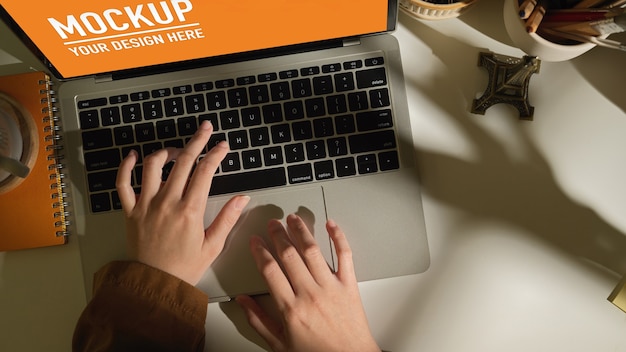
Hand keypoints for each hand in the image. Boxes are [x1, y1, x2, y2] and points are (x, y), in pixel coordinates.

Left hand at [116, 120, 249, 284]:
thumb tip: (242, 198)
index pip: (205, 172)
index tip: (223, 146)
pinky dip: (126, 166)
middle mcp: (167, 203)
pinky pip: (123, 184)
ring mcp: (146, 205)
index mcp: (190, 211)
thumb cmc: (185, 267)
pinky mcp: (130, 212)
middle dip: (196, 141)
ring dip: (166, 152)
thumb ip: (228, 219)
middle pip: (183, 162)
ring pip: (152, 166)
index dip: (215, 154)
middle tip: (205, 129)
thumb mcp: (213, 245)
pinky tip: (132, 156)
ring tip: (177, 150)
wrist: (155, 284)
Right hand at [236, 214, 379, 351]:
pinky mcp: (349, 285)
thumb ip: (258, 321)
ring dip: (301, 230)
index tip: (255, 241)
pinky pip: (345, 255)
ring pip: (313, 250)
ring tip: (293, 219)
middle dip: (278, 235)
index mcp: (291, 309)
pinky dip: (338, 237)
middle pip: (289, 255)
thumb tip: (243, 302)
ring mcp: (331, 287)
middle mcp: (310, 294)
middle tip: (272, 224)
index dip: (259, 251)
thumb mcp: (280, 344)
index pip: (270, 270)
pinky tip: (331, 225)